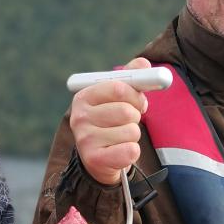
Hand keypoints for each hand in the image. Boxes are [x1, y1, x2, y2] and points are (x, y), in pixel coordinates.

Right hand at [70, 55, 148, 185]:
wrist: (99, 159)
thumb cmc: (111, 122)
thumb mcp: (118, 97)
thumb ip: (132, 77)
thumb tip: (144, 64)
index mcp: (84, 97)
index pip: (118, 88)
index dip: (135, 95)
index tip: (138, 102)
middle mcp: (79, 117)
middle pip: (126, 111)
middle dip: (136, 116)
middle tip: (130, 121)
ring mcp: (85, 140)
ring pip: (131, 131)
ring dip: (134, 135)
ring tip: (121, 138)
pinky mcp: (94, 159)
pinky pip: (130, 151)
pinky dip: (133, 152)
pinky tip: (121, 152)